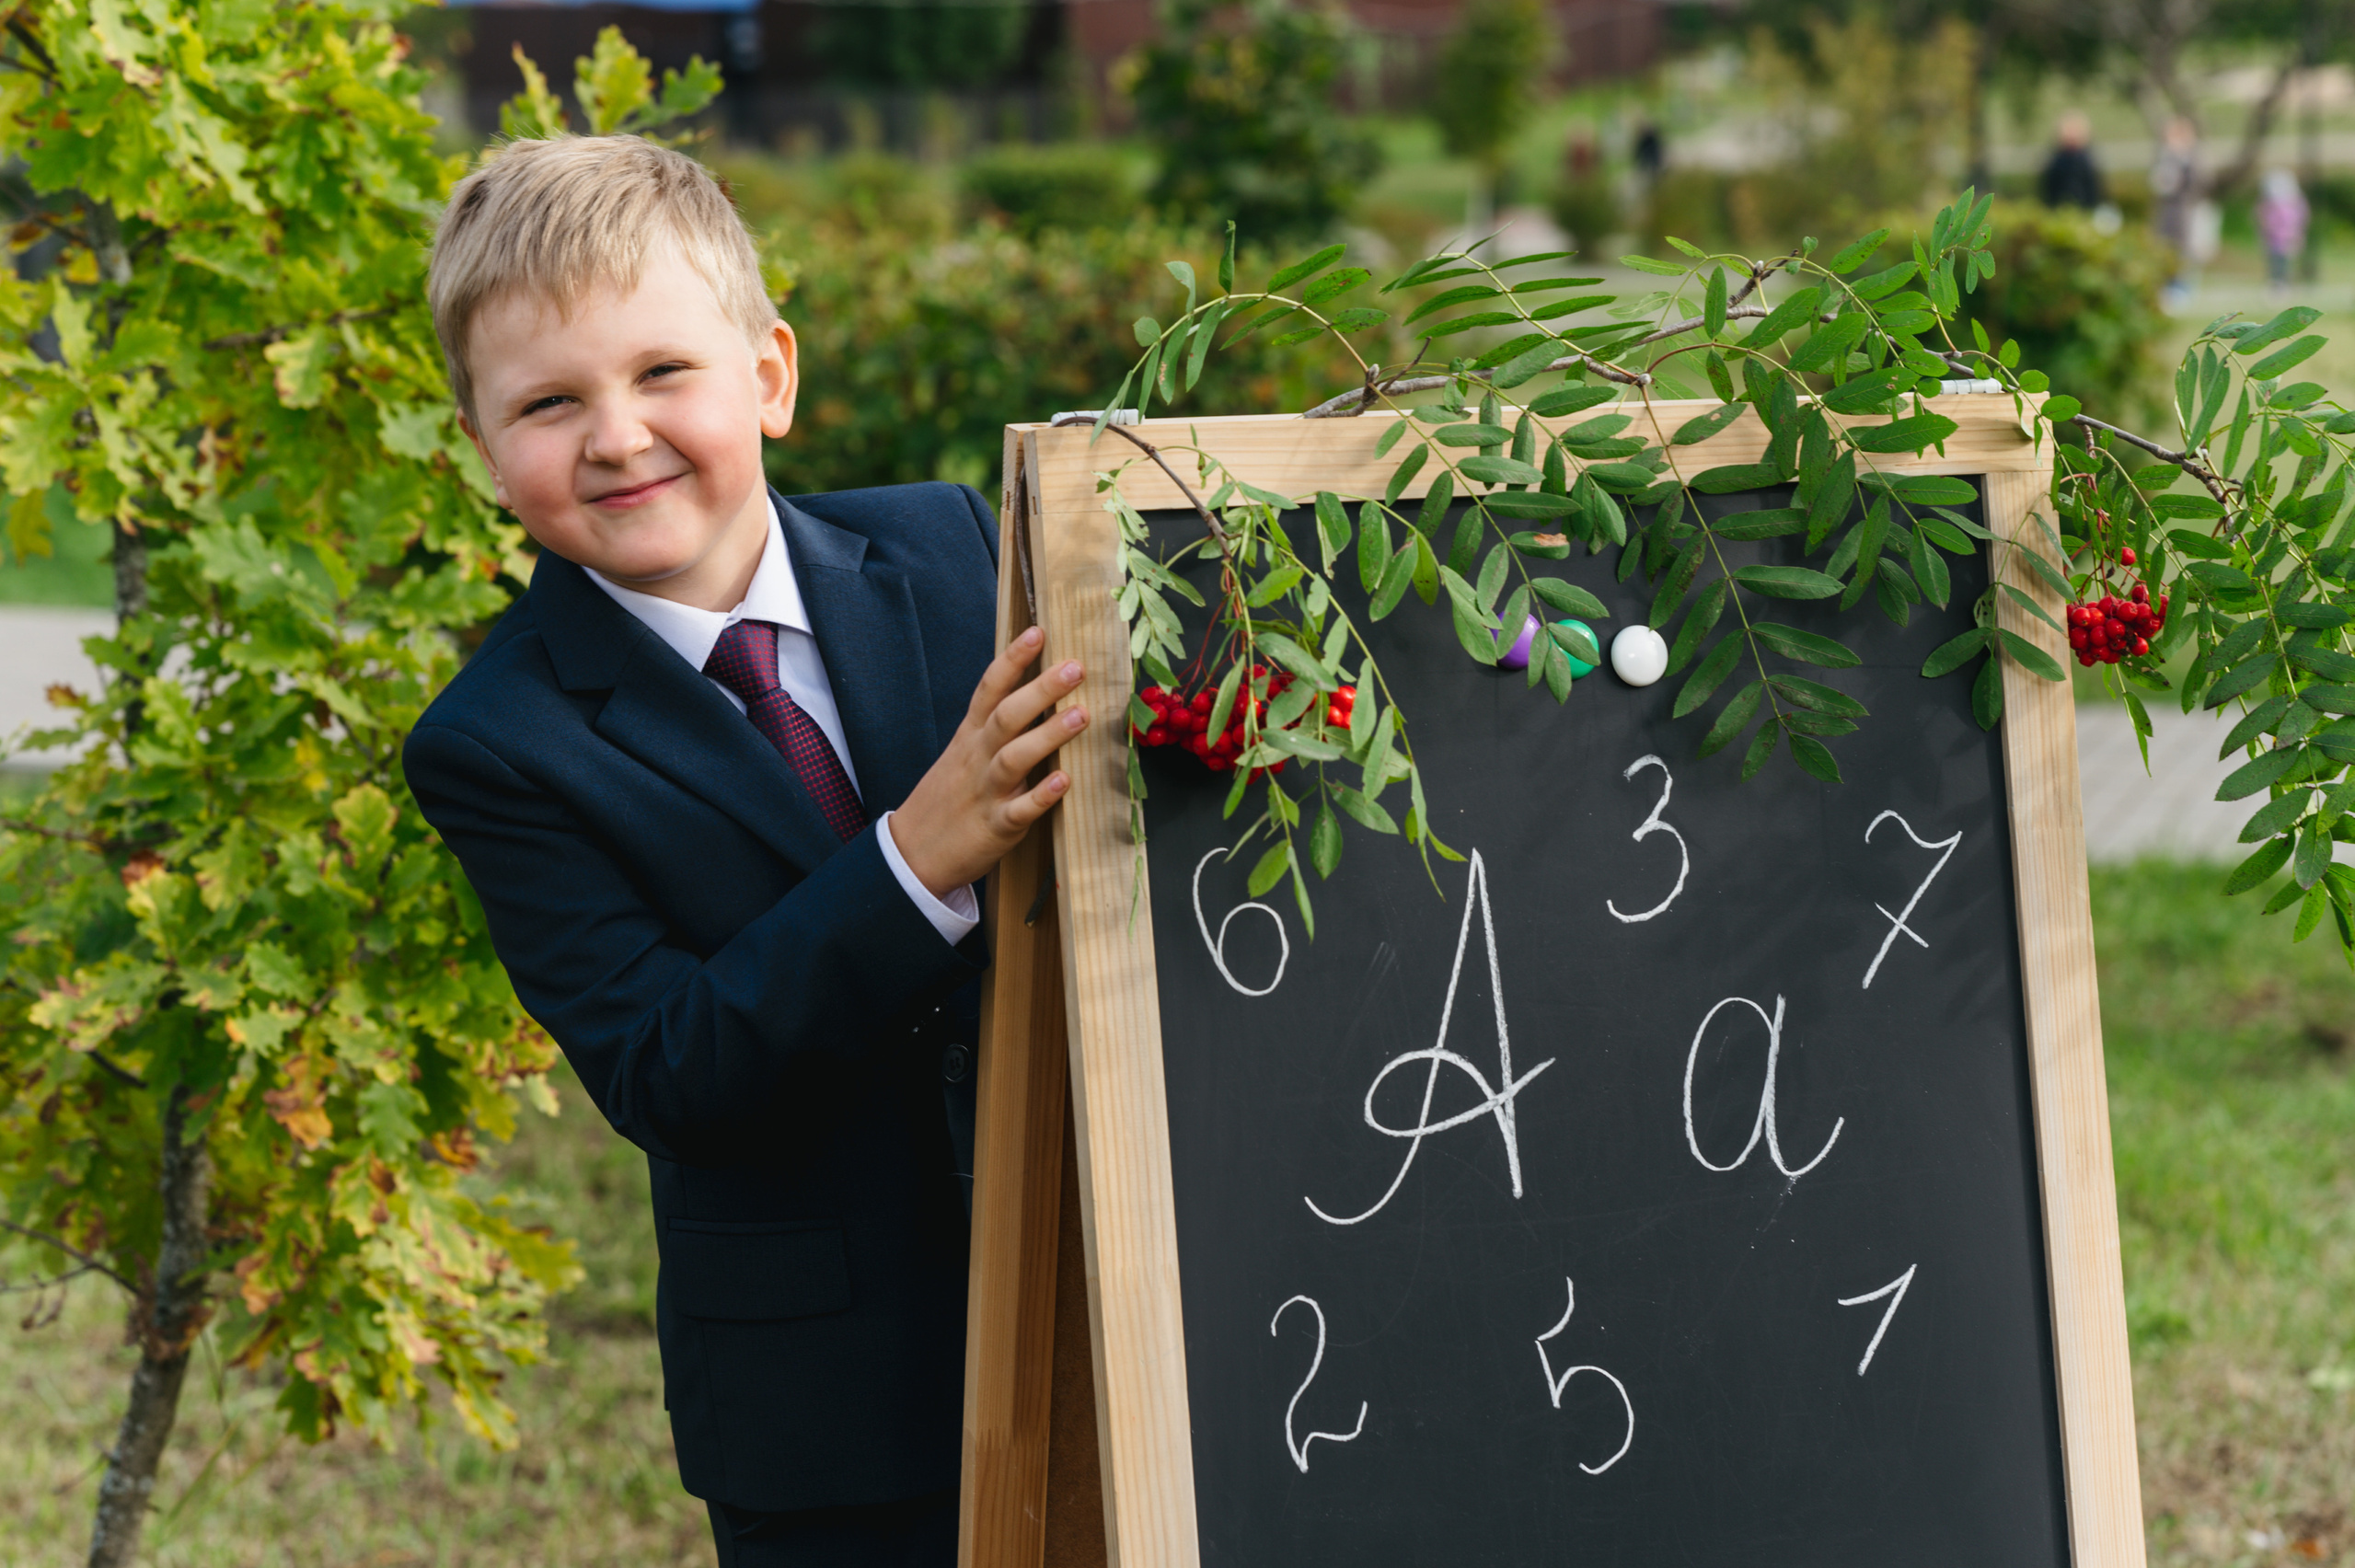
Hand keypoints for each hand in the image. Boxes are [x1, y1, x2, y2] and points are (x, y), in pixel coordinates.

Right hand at [890, 625, 1084, 895]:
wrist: (912, 853)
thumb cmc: (948, 798)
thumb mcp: (962, 753)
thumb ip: (994, 727)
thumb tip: (1036, 692)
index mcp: (970, 736)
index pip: (989, 688)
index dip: (1012, 659)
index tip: (1038, 631)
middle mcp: (978, 757)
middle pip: (1007, 716)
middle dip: (1041, 689)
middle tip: (1075, 666)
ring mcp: (986, 792)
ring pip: (1015, 757)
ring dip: (1048, 735)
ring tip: (1081, 715)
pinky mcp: (996, 826)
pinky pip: (1020, 810)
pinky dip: (1041, 796)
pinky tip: (1065, 782)